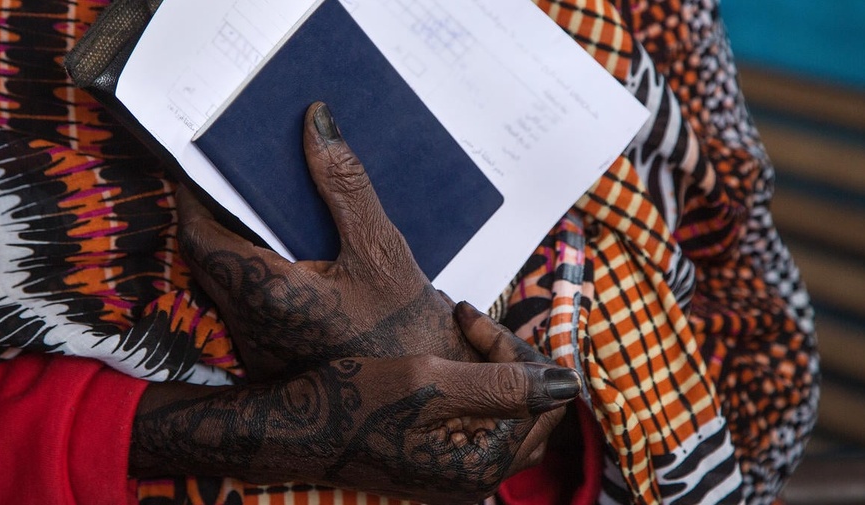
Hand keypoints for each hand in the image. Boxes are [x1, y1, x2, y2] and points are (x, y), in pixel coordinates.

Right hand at [129, 303, 580, 503]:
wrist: (294, 428)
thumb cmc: (351, 402)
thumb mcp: (430, 382)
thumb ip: (504, 383)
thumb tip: (570, 384)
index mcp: (483, 463)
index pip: (543, 400)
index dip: (518, 352)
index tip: (471, 318)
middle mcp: (477, 477)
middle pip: (532, 410)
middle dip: (512, 360)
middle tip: (472, 325)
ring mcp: (458, 473)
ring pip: (507, 414)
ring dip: (494, 371)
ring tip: (460, 336)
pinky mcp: (440, 462)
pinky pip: (480, 422)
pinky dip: (474, 387)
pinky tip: (447, 361)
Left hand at [177, 102, 477, 379]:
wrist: (425, 400)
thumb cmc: (408, 327)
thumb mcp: (381, 249)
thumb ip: (344, 184)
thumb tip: (316, 121)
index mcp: (270, 295)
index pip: (201, 236)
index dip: (193, 196)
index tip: (202, 163)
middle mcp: (251, 327)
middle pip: (209, 259)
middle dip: (218, 215)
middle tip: (238, 180)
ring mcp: (257, 350)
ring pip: (225, 285)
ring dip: (237, 247)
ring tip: (266, 212)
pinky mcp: (270, 361)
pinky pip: (246, 306)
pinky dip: (257, 274)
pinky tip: (291, 258)